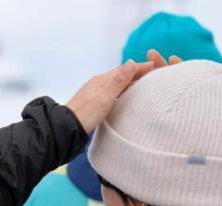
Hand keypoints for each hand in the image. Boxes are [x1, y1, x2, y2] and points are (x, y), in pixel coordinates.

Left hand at [64, 50, 180, 133]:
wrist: (66, 128)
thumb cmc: (86, 115)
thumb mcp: (105, 98)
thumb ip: (118, 81)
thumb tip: (131, 62)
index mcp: (101, 80)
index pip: (125, 69)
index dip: (140, 67)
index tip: (155, 65)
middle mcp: (97, 83)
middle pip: (120, 74)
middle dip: (136, 72)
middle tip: (152, 73)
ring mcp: (93, 92)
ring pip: (115, 82)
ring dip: (129, 81)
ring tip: (141, 84)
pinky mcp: (91, 101)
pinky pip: (110, 91)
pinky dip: (121, 90)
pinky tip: (122, 96)